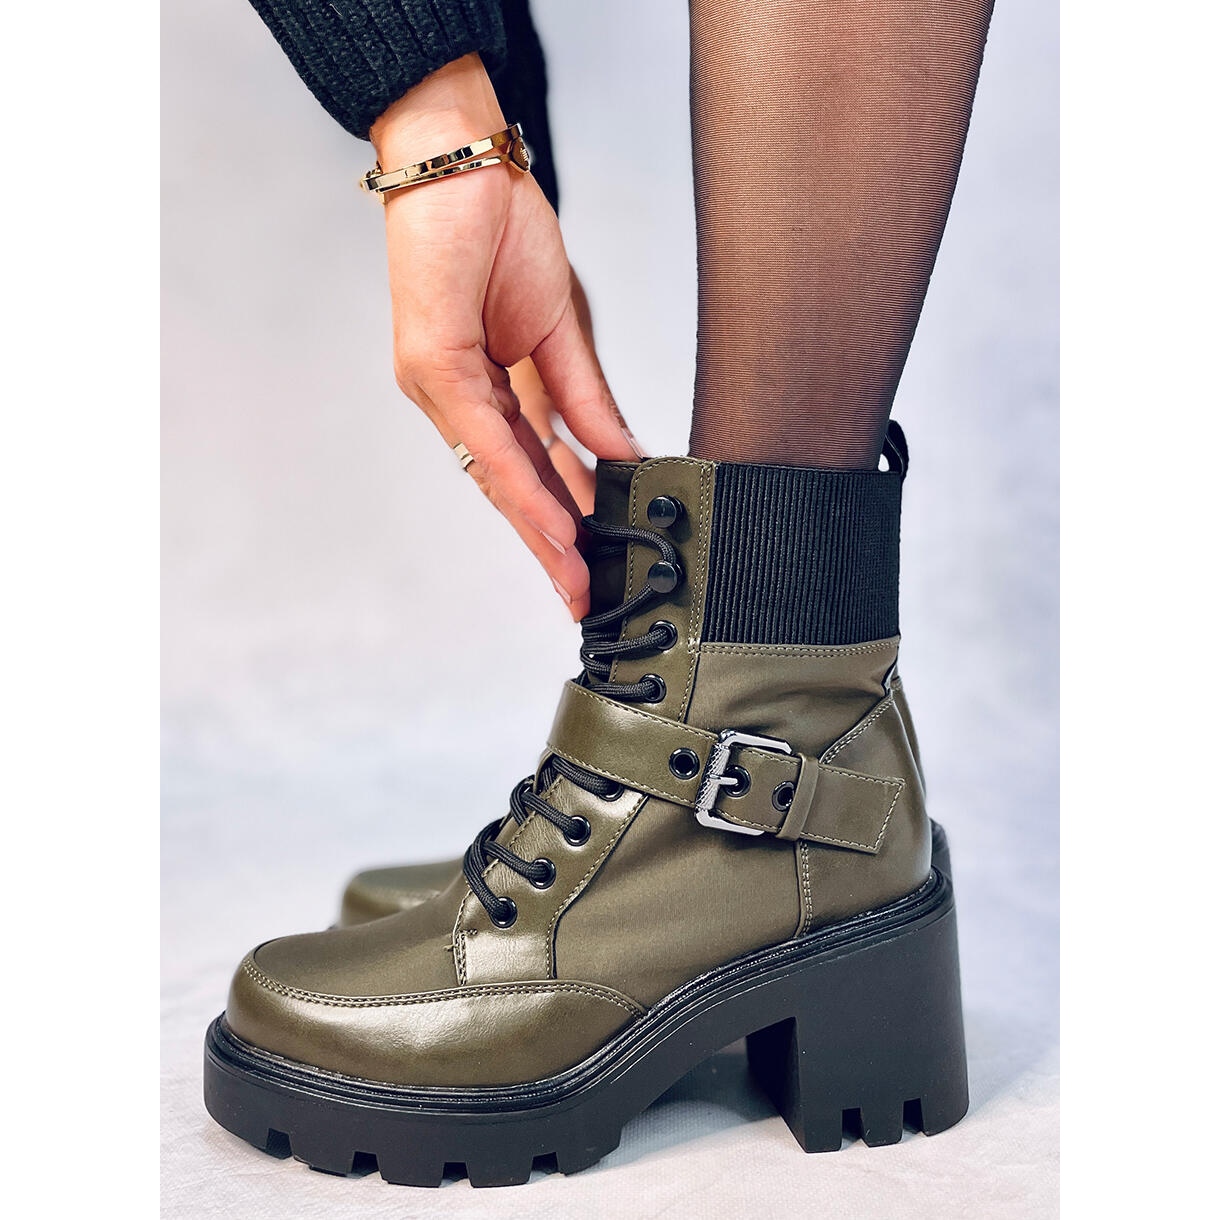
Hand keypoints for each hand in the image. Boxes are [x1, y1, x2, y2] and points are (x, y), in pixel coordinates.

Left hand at [371, 56, 641, 619]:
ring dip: (539, 528)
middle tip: (584, 595)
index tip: (594, 560)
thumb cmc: (499, 229)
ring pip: (496, 473)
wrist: (461, 157)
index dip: (562, 517)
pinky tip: (550, 519)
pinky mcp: (432, 363)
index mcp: (493, 389)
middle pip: (511, 486)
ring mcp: (440, 386)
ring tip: (575, 576)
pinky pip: (486, 435)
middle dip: (551, 545)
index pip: (531, 468)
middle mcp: (461, 398)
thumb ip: (586, 397)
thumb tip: (620, 455)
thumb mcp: (562, 327)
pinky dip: (520, 480)